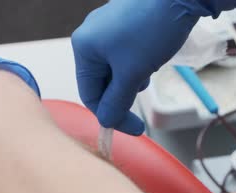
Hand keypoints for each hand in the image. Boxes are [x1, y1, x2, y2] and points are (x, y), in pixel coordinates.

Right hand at [71, 0, 235, 135]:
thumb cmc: (151, 30)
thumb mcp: (132, 73)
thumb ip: (117, 101)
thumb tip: (107, 121)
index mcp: (83, 47)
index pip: (89, 93)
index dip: (110, 115)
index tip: (133, 128)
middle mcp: (90, 35)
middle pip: (101, 81)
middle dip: (122, 94)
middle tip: (142, 102)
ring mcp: (107, 27)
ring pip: (114, 69)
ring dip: (130, 80)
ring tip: (148, 71)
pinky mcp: (124, 22)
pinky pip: (123, 53)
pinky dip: (135, 64)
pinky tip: (150, 58)